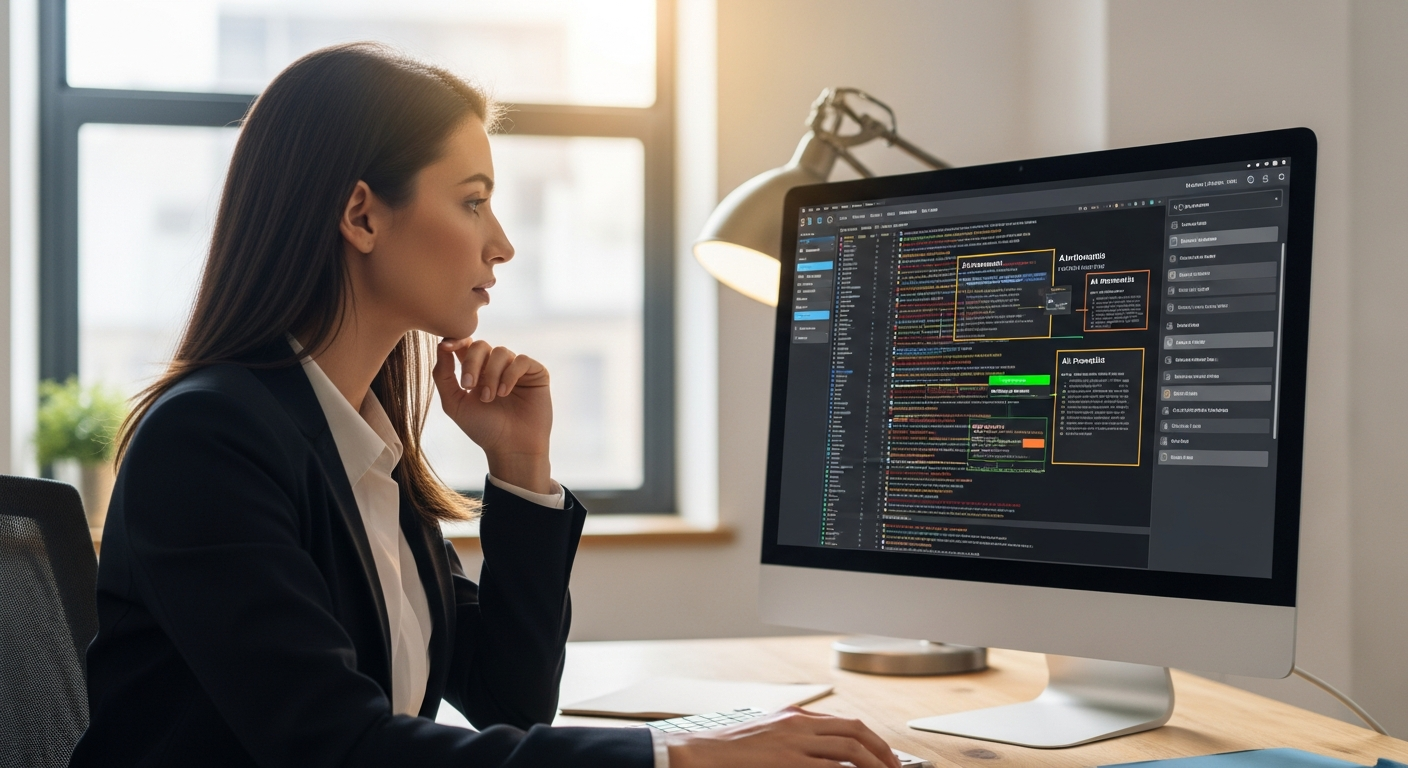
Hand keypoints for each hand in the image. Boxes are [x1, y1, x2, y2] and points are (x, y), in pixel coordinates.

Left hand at [433, 337, 552, 492]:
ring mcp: (516, 369)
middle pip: (481, 345)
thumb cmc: (483, 429)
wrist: (511, 448)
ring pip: (501, 352)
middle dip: (471, 363)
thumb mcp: (455, 404)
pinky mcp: (535, 373)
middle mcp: (496, 367)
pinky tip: (505, 393)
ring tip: (490, 398)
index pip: (465, 346)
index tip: (446, 347)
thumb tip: (441, 347)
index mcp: (476, 371)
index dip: (456, 341)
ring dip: (491, 374)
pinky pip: (521, 360)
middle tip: (468, 386)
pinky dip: (510, 374)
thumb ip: (443, 376)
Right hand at [666, 707, 900, 767]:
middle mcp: (798, 723)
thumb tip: (823, 756)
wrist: (697, 752)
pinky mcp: (786, 760)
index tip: (885, 758)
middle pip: (855, 731)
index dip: (872, 741)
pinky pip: (829, 767)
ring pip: (849, 747)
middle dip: (882, 752)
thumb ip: (794, 738)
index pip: (846, 724)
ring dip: (873, 764)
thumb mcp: (767, 736)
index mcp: (795, 716)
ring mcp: (793, 741)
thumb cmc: (727, 751)